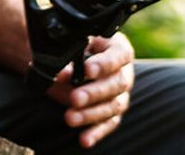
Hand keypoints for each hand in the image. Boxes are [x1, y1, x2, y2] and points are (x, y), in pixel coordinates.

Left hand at [47, 33, 134, 147]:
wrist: (69, 58)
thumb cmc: (72, 45)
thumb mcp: (70, 44)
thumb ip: (68, 55)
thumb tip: (61, 71)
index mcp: (116, 48)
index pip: (119, 55)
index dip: (104, 63)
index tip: (87, 69)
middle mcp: (123, 71)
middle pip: (116, 84)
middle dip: (94, 92)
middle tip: (74, 97)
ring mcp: (120, 93)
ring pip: (112, 106)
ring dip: (91, 114)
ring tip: (70, 117)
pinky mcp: (113, 111)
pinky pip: (109, 123)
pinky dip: (96, 132)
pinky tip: (84, 139)